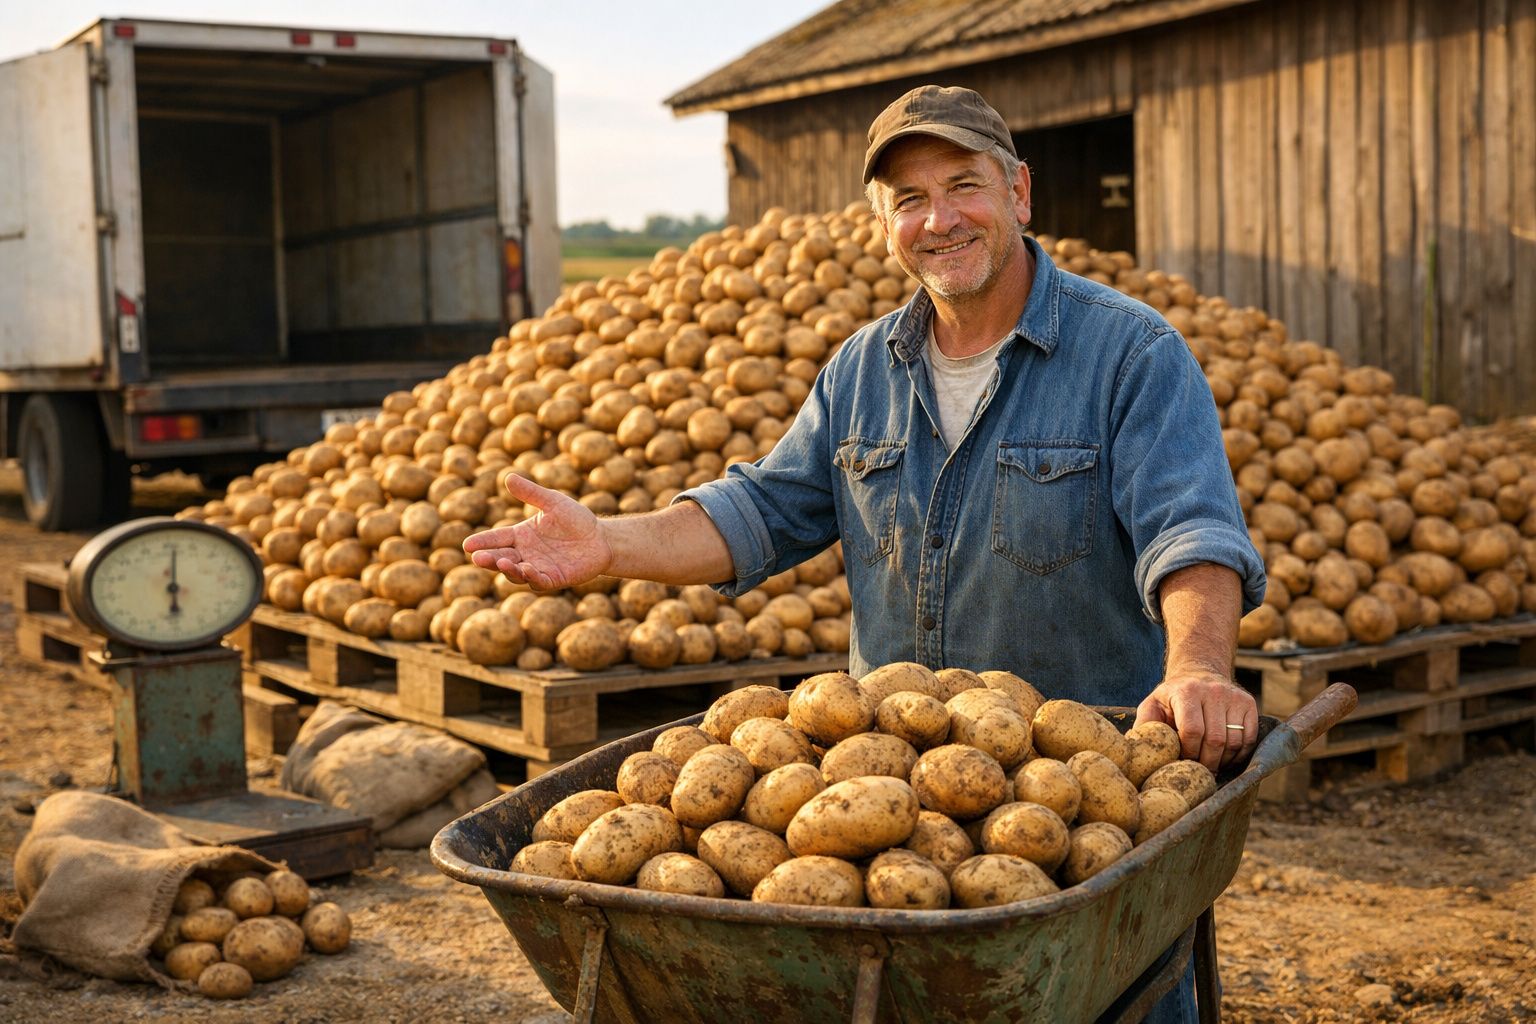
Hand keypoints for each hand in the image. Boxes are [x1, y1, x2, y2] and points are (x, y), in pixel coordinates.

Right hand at [462, 473, 609, 591]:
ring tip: (502, 561)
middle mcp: (525, 554)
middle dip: (488, 559)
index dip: (482, 542)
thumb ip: (532, 493)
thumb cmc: (576, 519)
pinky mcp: (554, 579)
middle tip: (477, 558)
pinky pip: (539, 581)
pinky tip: (527, 569)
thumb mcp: (553, 502)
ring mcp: (538, 568)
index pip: (496, 539)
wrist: (601, 539)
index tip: (467, 545)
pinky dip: (531, 577)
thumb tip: (508, 477)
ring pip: (516, 573)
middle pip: (501, 558)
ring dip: (508, 569)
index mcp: (520, 536)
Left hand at [1135, 671, 1257, 773]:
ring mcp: (1233, 696)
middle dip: (1206, 762)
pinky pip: (1249, 739)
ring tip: (1210, 765)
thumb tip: (1137, 750)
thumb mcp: (1152, 705)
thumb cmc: (1172, 698)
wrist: (1199, 674)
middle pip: (1215, 740)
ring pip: (1234, 742)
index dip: (1188, 752)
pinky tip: (1225, 757)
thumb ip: (1144, 726)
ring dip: (1222, 761)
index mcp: (1186, 692)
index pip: (1192, 730)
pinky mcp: (1249, 703)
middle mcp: (1212, 691)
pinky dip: (1238, 755)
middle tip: (1198, 770)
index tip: (1183, 760)